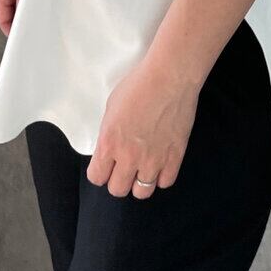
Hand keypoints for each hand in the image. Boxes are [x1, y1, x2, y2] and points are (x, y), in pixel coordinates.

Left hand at [86, 51, 202, 198]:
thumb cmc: (139, 85)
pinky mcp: (174, 157)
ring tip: (143, 169)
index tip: (105, 167)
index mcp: (109, 143)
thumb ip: (109, 133)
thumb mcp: (111, 107)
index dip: (100, 173)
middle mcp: (129, 157)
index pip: (97, 178)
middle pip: (117, 190)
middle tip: (124, 169)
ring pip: (142, 192)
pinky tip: (160, 165)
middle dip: (118, 181)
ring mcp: (153, 159)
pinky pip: (165, 182)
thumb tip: (112, 144)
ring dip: (140, 182)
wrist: (170, 77)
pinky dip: (161, 177)